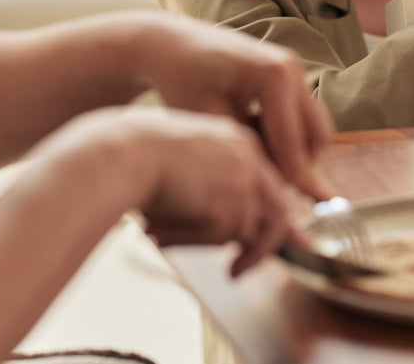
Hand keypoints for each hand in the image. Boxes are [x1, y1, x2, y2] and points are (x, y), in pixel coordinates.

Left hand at [116, 12, 334, 199]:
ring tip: (255, 158)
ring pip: (314, 127)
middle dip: (298, 166)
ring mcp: (293, 66)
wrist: (172, 47)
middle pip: (316, 136)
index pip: (291, 142)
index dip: (291, 180)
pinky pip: (302, 115)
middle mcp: (291, 67)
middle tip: (268, 186)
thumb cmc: (184, 87)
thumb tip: (280, 195)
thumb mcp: (214, 126)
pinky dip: (287, 134)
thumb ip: (253, 157)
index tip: (294, 210)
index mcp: (273, 76)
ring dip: (295, 150)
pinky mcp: (290, 71)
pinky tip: (252, 137)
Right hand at [128, 109, 297, 275]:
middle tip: (238, 271)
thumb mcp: (186, 165)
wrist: (121, 154)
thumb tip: (234, 227)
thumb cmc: (138, 155)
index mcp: (238, 140)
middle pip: (276, 211)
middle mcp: (248, 157)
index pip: (271, 184)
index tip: (292, 239)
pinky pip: (220, 240)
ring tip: (168, 238)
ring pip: (246, 232)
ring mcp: (243, 180)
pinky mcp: (231, 204)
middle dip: (263, 248)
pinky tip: (160, 231)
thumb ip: (215, 187)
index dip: (277, 217)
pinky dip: (189, 242)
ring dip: (207, 245)